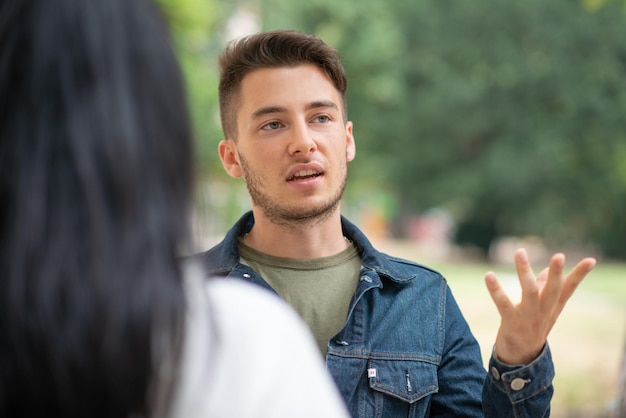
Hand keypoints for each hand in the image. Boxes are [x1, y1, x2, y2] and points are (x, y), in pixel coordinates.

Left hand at [485, 248, 595, 364]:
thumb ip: (545, 289)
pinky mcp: (511, 321)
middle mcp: (544, 310)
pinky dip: (495, 289)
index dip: (580, 274)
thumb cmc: (532, 326)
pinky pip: (503, 303)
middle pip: (554, 290)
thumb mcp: (543, 309)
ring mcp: (528, 316)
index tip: (592, 260)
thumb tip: (546, 271)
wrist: (521, 357)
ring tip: (520, 252)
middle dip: (557, 273)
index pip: (569, 288)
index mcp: (553, 306)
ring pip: (529, 291)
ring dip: (524, 271)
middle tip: (559, 256)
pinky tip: (489, 275)